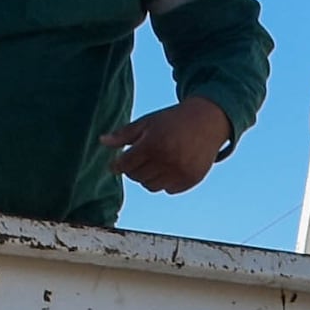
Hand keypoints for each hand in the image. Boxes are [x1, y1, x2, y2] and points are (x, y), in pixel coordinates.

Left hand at [104, 97, 230, 195]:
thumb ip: (124, 134)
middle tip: (139, 158)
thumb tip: (102, 141)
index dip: (117, 165)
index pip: (125, 164)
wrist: (208, 121)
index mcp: (153, 143)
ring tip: (154, 162)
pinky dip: (164, 181)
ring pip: (151, 186)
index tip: (115, 164)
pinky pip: (168, 189)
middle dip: (133, 169)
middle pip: (136, 177)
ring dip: (147, 177)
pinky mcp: (190, 180)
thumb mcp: (147, 122)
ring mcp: (180, 172)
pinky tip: (169, 167)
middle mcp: (166, 160)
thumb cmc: (172, 120)